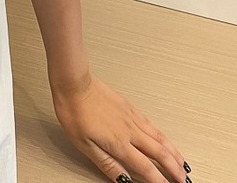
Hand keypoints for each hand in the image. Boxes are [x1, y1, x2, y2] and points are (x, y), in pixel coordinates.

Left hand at [52, 73, 191, 182]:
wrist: (74, 84)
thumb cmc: (74, 112)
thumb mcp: (85, 145)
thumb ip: (107, 163)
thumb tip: (123, 179)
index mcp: (119, 143)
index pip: (146, 168)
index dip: (160, 181)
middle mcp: (130, 131)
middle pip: (160, 153)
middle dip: (175, 170)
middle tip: (183, 181)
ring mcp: (131, 117)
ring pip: (159, 138)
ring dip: (174, 153)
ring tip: (182, 164)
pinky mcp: (128, 107)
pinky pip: (151, 124)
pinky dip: (162, 135)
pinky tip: (163, 138)